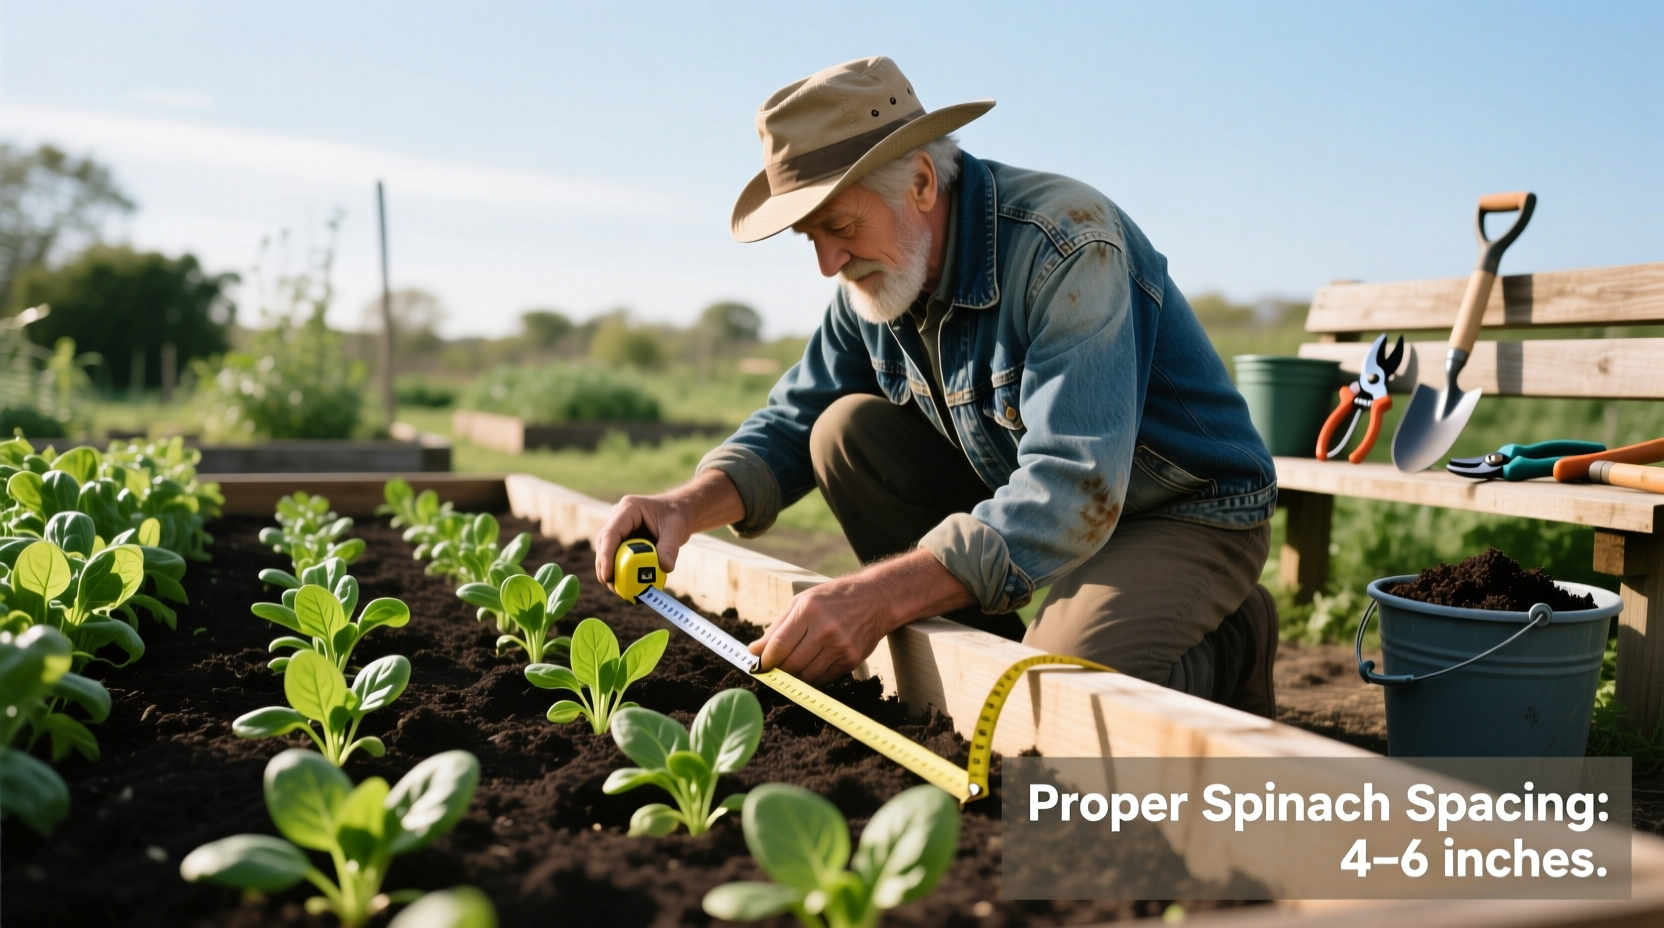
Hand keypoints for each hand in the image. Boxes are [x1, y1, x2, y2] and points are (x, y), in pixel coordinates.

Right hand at [594, 493, 693, 592]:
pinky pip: (618, 555)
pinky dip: (621, 570)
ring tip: (619, 590)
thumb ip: (670, 547)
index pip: (610, 533)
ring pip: (608, 551)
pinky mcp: (623, 539)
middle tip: (611, 586)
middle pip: (604, 544)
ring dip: (611, 570)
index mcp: (629, 509)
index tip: (607, 576)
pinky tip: (627, 585)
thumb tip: (665, 567)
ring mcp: (620, 528)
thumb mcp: (676, 529)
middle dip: (604, 567)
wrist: (680, 511)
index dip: (605, 556)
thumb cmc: (677, 516)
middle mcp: (619, 518)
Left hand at [748, 549, 977, 684]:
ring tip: (790, 669)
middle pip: (791, 664)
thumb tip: (754, 651)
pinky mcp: (851, 660)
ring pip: (807, 675)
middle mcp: (826, 630)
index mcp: (809, 611)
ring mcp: (841, 647)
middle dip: (778, 670)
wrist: (876, 599)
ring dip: (794, 677)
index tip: (760, 665)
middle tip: (773, 670)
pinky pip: (823, 678)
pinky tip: (809, 667)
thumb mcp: (802, 602)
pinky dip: (812, 677)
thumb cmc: (834, 598)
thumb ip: (777, 627)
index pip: (779, 645)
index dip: (766, 660)